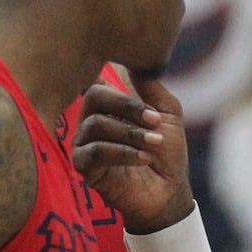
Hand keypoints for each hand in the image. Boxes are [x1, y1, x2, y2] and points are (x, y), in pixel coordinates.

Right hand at [71, 78, 194, 233]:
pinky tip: (144, 157)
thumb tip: (139, 60)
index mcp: (108, 105)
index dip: (120, 82)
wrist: (168, 191)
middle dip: (127, 106)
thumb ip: (152, 88)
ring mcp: (84, 142)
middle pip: (94, 96)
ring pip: (96, 124)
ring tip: (155, 143)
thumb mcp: (167, 113)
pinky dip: (123, 152)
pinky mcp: (83, 166)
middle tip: (155, 120)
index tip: (148, 98)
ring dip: (131, 133)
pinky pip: (95, 151)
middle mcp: (91, 119)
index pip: (99, 79)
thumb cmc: (166, 152)